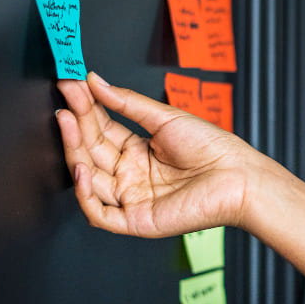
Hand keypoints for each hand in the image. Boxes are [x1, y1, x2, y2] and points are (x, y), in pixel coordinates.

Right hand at [55, 72, 254, 237]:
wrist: (239, 176)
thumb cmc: (214, 149)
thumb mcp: (166, 118)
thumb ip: (128, 103)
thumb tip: (97, 82)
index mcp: (139, 153)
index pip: (101, 130)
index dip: (85, 109)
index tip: (71, 85)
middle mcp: (132, 176)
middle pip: (91, 152)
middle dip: (76, 126)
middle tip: (66, 100)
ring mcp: (132, 199)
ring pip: (89, 180)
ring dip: (74, 152)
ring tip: (68, 122)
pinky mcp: (136, 221)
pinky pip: (99, 214)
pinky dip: (84, 194)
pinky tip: (81, 167)